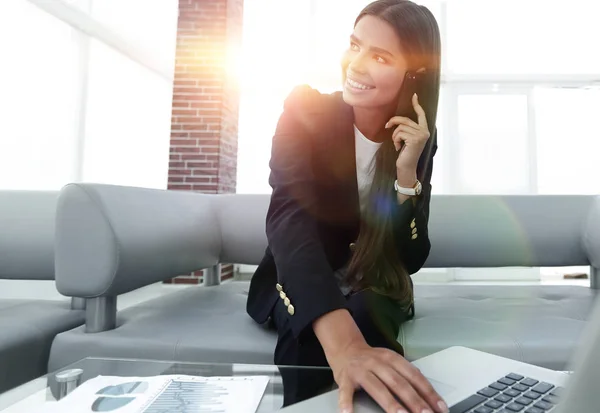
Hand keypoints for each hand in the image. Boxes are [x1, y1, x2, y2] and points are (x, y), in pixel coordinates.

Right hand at [331, 341, 448, 412]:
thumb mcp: (390, 361)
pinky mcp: (345, 378)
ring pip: (377, 387)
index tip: (439, 407)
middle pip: (398, 383)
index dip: (428, 392)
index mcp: (391, 358)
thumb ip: (406, 374)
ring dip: (390, 403)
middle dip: (414, 400)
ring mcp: (361, 370)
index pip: (414, 376)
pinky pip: (346, 392)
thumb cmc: (370, 360)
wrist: (345, 348)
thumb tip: (428, 393)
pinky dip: (346, 403)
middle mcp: (377, 363)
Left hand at [385, 93, 429, 170]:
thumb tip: (397, 120)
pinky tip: (397, 147)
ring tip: (396, 143)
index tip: (414, 96)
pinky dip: (395, 140)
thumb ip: (407, 129)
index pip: (421, 115)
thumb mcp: (407, 138)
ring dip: (394, 135)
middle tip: (386, 126)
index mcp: (424, 130)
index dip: (417, 105)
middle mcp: (425, 132)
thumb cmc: (405, 153)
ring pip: (401, 127)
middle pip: (405, 120)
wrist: (407, 166)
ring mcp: (421, 135)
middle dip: (394, 122)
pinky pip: (399, 133)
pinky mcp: (415, 139)